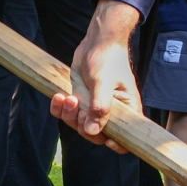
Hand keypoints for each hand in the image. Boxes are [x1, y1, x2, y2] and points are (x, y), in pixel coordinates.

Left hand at [51, 0, 141, 152]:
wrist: (96, 41)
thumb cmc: (108, 59)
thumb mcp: (104, 82)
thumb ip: (99, 108)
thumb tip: (92, 132)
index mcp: (127, 110)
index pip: (126, 137)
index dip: (117, 144)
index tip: (105, 139)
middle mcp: (110, 112)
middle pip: (96, 135)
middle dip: (83, 125)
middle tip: (79, 107)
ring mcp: (93, 107)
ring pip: (78, 125)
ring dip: (68, 115)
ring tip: (68, 97)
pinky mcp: (79, 100)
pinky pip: (66, 114)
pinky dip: (59, 108)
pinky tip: (59, 96)